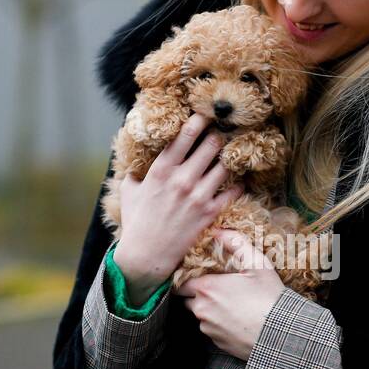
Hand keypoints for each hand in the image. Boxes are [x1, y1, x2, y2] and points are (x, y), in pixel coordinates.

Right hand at [112, 113, 244, 305]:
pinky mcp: (209, 213)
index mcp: (161, 169)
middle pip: (211, 145)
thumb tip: (136, 157)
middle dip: (220, 134)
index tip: (206, 113)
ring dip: (230, 155)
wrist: (146, 255)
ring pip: (224, 165)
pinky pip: (232, 191)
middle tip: (225, 130)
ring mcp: (198, 196)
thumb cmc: (137, 222)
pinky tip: (239, 179)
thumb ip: (136, 170)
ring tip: (234, 149)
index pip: (185, 135)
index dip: (199, 120)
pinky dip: (238, 184)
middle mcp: (182, 179)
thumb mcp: (129, 190)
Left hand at [174, 228, 284, 360]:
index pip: (180, 281)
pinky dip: (218, 324)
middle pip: (187, 298)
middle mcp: (201, 309)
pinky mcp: (216, 343)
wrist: (280, 335)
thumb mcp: (258, 264)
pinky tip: (236, 319)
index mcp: (207, 287)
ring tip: (231, 304)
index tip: (200, 273)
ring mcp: (207, 328)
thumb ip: (236, 243)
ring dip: (209, 308)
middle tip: (217, 287)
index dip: (188, 276)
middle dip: (197, 292)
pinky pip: (211, 329)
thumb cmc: (269, 298)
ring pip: (199, 314)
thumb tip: (219, 231)